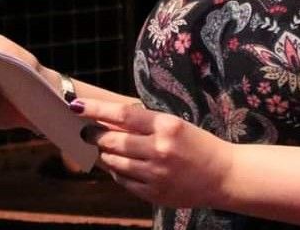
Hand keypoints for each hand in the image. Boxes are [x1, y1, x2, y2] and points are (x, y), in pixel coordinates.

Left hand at [75, 99, 234, 208]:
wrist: (223, 175)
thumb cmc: (198, 144)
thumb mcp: (175, 125)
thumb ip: (144, 123)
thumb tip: (108, 119)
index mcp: (167, 126)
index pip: (123, 114)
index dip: (96, 109)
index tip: (76, 106)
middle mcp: (160, 149)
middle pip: (113, 140)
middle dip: (96, 135)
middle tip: (88, 132)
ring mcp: (156, 174)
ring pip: (114, 162)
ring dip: (105, 154)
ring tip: (106, 148)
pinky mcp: (154, 193)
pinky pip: (123, 181)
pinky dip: (117, 171)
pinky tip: (122, 165)